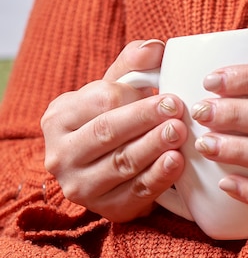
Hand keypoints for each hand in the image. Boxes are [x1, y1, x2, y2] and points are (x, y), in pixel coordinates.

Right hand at [41, 40, 187, 220]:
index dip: (134, 97)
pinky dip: (159, 176)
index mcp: (59, 118)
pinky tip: (177, 162)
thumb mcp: (115, 89)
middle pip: (108, 132)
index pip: (98, 102)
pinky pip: (137, 192)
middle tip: (177, 108)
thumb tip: (156, 48)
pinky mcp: (108, 209)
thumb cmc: (113, 120)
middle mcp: (61, 155)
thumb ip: (133, 64)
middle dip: (145, 119)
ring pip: (122, 163)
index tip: (166, 91)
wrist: (109, 168)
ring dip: (154, 146)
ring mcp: (81, 187)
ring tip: (179, 132)